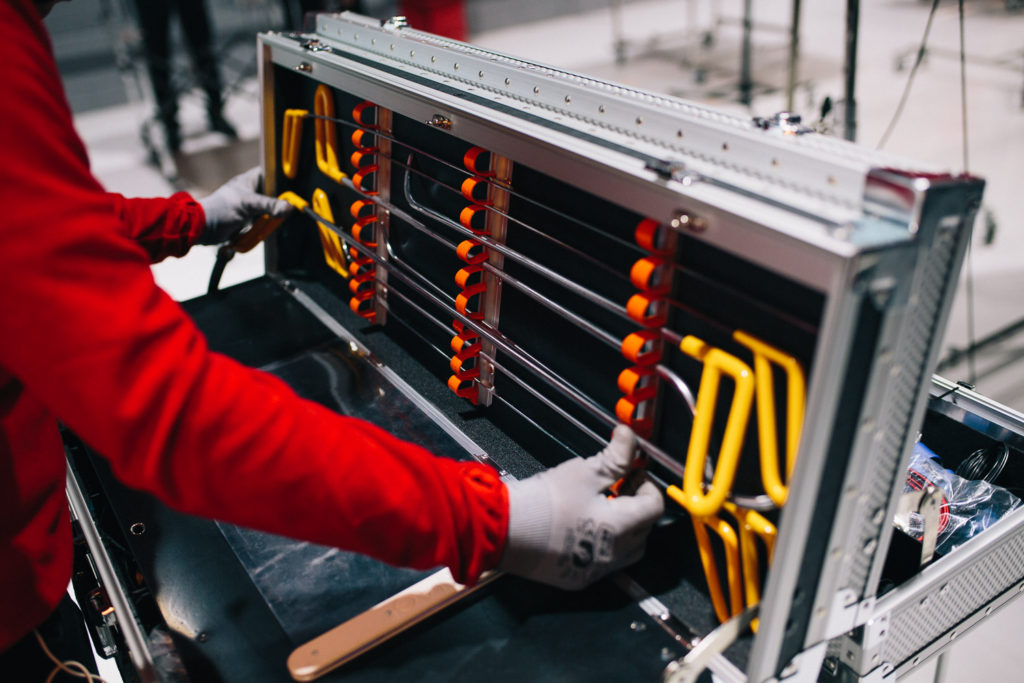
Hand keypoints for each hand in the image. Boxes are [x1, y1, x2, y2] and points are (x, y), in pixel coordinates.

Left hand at [198, 167, 293, 244]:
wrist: (204, 228)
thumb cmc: (221, 209)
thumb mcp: (248, 204)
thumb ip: (269, 205)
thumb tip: (289, 208)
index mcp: (250, 180)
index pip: (272, 174)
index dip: (283, 179)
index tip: (294, 187)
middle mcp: (252, 192)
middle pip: (275, 195)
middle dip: (280, 203)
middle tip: (286, 209)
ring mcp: (251, 207)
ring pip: (271, 210)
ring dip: (271, 218)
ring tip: (268, 220)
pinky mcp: (249, 220)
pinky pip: (264, 222)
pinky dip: (264, 227)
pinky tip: (263, 228)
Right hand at [498, 425, 663, 589]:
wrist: (503, 529)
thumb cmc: (543, 502)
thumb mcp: (584, 471)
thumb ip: (615, 456)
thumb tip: (629, 438)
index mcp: (621, 527)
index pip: (654, 506)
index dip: (647, 484)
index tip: (633, 472)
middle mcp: (613, 554)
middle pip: (644, 530)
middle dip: (636, 505)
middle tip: (620, 486)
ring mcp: (595, 570)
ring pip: (625, 550)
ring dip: (622, 528)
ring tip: (602, 506)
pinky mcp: (576, 578)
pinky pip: (601, 561)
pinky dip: (601, 543)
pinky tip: (583, 525)